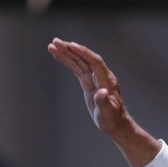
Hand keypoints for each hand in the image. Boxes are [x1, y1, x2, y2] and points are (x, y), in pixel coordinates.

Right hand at [48, 38, 160, 166]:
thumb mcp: (107, 112)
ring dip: (66, 54)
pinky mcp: (88, 83)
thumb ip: (104, 102)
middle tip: (55, 42)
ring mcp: (94, 78)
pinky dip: (67, 62)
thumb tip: (101, 92)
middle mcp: (101, 76)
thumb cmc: (113, 119)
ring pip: (79, 62)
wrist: (115, 124)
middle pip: (85, 58)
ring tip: (52, 46)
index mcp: (107, 80)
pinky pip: (77, 69)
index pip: (95, 62)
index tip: (71, 45)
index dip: (83, 53)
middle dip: (70, 50)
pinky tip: (57, 55)